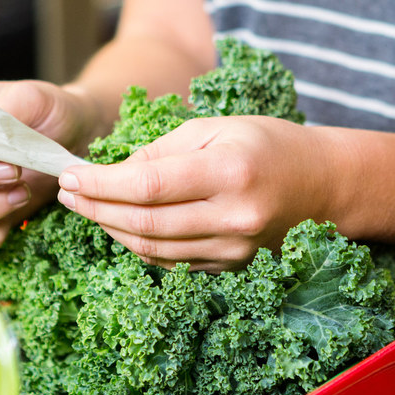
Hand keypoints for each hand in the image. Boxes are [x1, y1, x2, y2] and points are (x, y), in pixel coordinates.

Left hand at [55, 116, 333, 271]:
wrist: (327, 186)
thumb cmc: (270, 144)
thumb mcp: (216, 127)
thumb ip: (162, 150)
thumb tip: (113, 172)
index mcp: (228, 172)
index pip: (146, 186)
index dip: (100, 185)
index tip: (70, 176)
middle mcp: (232, 217)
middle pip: (143, 223)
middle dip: (95, 208)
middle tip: (67, 193)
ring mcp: (234, 249)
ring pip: (153, 249)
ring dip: (111, 229)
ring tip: (87, 207)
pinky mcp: (232, 266)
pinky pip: (172, 262)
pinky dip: (139, 244)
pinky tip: (120, 224)